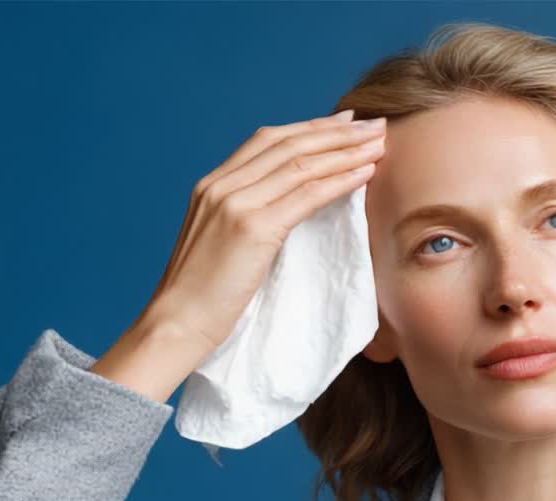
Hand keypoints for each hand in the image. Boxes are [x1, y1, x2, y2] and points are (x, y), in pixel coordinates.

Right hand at [138, 109, 385, 353]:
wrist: (177, 323)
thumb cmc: (201, 294)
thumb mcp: (219, 241)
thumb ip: (244, 215)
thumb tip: (284, 206)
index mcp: (212, 185)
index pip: (268, 140)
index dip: (311, 127)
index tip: (346, 122)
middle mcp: (221, 185)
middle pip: (289, 144)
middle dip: (336, 132)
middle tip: (374, 125)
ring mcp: (235, 204)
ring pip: (301, 164)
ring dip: (346, 152)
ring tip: (379, 145)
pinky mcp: (252, 229)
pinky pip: (306, 195)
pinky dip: (339, 181)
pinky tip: (364, 174)